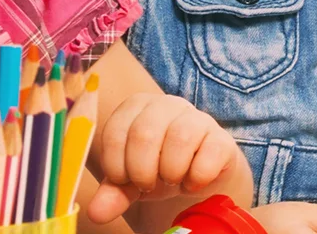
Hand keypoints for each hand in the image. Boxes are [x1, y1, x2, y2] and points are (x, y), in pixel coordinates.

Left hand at [87, 93, 242, 223]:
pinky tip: (193, 181)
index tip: (125, 181)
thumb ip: (113, 192)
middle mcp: (165, 104)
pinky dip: (198, 175)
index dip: (116, 166)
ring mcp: (196, 117)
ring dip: (171, 171)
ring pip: (180, 137)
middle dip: (142, 171)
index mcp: (136, 107)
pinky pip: (210, 152)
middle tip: (148, 184)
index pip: (115, 131)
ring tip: (171, 181)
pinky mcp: (221, 138)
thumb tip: (95, 212)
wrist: (198, 177)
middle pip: (144, 133)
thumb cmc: (158, 170)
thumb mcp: (131, 181)